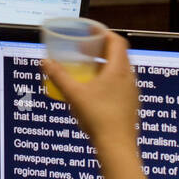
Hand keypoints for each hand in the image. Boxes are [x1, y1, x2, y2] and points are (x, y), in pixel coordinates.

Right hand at [42, 31, 149, 178]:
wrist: (117, 146)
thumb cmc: (99, 118)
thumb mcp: (74, 94)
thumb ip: (59, 76)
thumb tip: (45, 62)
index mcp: (119, 70)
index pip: (117, 41)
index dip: (103, 33)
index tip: (90, 32)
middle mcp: (129, 78)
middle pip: (119, 54)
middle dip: (101, 49)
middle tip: (84, 50)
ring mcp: (132, 92)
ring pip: (120, 70)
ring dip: (105, 65)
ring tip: (88, 69)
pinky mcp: (130, 104)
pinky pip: (121, 84)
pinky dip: (109, 80)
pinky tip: (95, 91)